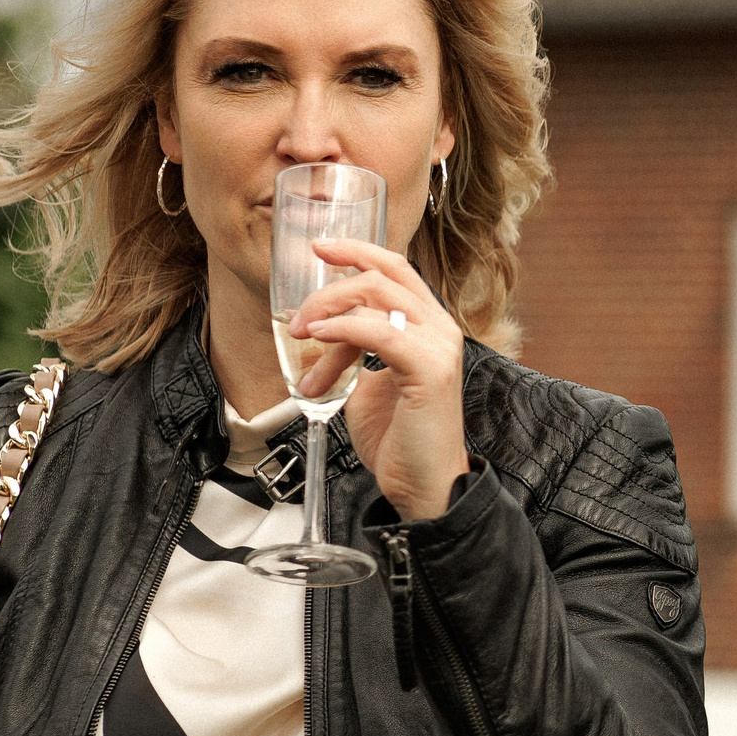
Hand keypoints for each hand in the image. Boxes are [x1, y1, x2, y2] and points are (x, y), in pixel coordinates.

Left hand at [289, 239, 469, 521]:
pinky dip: (342, 330)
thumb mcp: (367, 387)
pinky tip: (317, 339)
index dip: (357, 252)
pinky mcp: (430, 370)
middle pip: (386, 273)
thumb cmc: (399, 440)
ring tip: (299, 333)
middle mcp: (440, 328)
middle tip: (296, 309)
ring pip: (379, 295)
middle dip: (333, 278)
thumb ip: (354, 355)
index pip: (396, 270)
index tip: (318, 249)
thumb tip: (321, 339)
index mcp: (429, 327)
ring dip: (328, 308)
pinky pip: (379, 332)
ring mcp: (439, 347)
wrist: (424, 486)